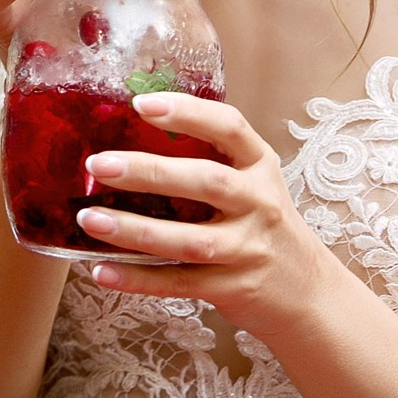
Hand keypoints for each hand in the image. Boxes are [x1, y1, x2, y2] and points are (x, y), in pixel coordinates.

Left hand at [75, 92, 332, 338]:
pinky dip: (138, 278)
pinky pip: (180, 283)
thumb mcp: (251, 183)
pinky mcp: (234, 288)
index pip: (230, 128)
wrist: (308, 293)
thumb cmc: (262, 226)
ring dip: (134, 230)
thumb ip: (207, 160)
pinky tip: (103, 271)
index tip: (141, 104)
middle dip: (150, 171)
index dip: (188, 112)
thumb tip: (125, 134)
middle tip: (98, 165)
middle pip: (207, 182)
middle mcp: (260, 204)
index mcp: (260, 167)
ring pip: (189, 239)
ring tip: (89, 219)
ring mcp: (249, 249)